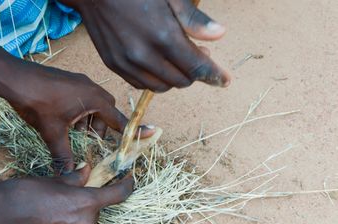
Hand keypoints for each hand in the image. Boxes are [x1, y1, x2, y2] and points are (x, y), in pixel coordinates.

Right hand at [0, 164, 133, 223]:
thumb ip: (75, 179)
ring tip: (46, 219)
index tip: (129, 182)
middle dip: (81, 208)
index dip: (126, 187)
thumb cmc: (24, 193)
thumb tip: (87, 170)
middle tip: (60, 203)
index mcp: (85, 203)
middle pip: (92, 215)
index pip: (117, 195)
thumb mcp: (52, 181)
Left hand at [3, 61, 154, 173]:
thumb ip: (63, 155)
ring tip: (71, 131)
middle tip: (87, 139)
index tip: (151, 133)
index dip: (133, 130)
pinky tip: (63, 120)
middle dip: (100, 128)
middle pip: (106, 113)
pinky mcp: (68, 82)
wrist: (16, 79)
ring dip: (88, 121)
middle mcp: (91, 89)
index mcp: (94, 100)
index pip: (119, 120)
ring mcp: (79, 83)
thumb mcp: (53, 133)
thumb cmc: (37, 103)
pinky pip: (82, 99)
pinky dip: (78, 112)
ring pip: (93, 106)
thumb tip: (69, 174)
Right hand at [59, 0, 230, 91]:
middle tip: (198, 55)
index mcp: (162, 36)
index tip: (225, 81)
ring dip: (174, 78)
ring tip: (177, 59)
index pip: (196, 68)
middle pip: (180, 81)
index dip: (214, 75)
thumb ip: (193, 19)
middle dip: (194, 73)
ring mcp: (127, 64)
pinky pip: (141, 85)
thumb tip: (219, 35)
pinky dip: (154, 80)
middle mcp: (144, 56)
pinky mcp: (115, 66)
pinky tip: (157, 63)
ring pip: (161, 87)